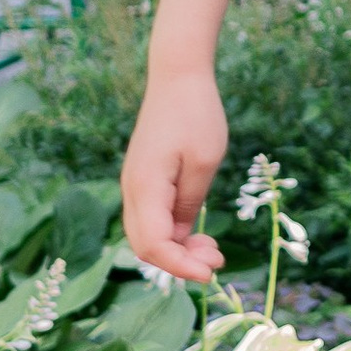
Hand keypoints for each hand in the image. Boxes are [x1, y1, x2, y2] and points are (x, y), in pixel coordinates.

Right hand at [122, 68, 229, 282]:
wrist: (177, 77)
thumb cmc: (196, 115)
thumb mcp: (205, 162)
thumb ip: (191, 203)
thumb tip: (183, 238)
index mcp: (145, 186)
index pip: (153, 244)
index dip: (179, 266)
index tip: (211, 273)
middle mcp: (132, 190)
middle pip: (145, 245)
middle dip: (179, 262)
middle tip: (217, 260)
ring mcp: (135, 185)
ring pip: (147, 235)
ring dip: (177, 249)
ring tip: (213, 250)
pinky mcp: (143, 181)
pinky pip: (151, 219)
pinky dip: (173, 234)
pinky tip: (198, 234)